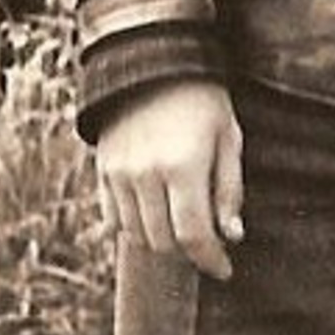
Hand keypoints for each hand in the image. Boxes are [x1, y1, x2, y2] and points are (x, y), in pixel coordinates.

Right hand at [96, 79, 244, 280]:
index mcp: (183, 167)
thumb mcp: (229, 140)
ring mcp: (119, 174)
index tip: (224, 270)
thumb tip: (232, 237)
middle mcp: (145, 175)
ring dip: (162, 242)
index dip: (210, 260)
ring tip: (183, 228)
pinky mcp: (103, 170)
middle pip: (163, 242)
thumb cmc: (203, 101)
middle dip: (188, 253)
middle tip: (207, 245)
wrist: (153, 64)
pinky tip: (155, 217)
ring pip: (136, 235)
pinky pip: (113, 218)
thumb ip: (229, 191)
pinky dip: (134, 228)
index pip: (193, 236)